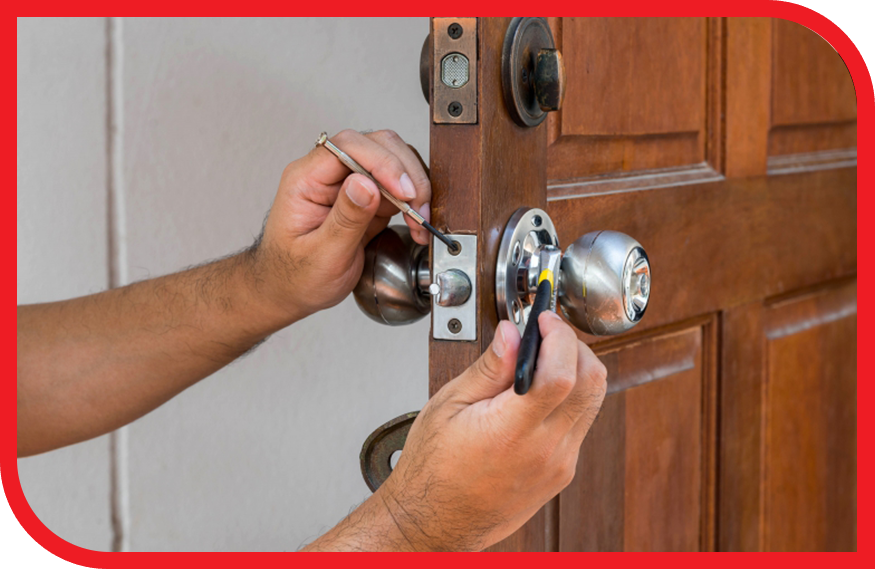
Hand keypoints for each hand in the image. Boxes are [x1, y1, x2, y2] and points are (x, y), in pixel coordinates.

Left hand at [255, 129, 431, 319]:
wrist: (291, 291)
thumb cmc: (295, 275)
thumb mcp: (320, 255)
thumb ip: (345, 219)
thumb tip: (366, 184)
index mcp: (306, 179)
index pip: (348, 147)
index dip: (382, 162)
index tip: (402, 190)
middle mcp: (328, 174)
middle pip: (376, 145)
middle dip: (404, 173)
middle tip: (417, 208)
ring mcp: (349, 184)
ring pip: (393, 161)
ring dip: (413, 187)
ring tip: (419, 220)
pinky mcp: (367, 198)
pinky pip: (397, 186)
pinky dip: (413, 201)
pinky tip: (416, 223)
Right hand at [374, 313, 607, 550]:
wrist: (434, 523)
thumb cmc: (432, 470)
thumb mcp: (448, 406)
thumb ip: (488, 368)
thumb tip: (512, 333)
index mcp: (511, 432)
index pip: (562, 375)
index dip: (560, 337)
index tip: (544, 319)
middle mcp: (545, 451)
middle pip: (592, 383)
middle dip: (575, 345)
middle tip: (547, 332)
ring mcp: (559, 464)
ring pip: (594, 402)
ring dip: (578, 369)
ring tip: (543, 358)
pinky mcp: (562, 473)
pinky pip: (582, 424)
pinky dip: (571, 397)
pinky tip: (541, 391)